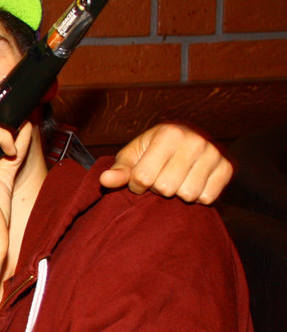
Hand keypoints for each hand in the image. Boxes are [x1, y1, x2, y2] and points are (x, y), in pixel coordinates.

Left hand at [100, 123, 232, 203]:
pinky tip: (191, 183)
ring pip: (187, 194)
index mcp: (168, 133)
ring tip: (175, 179)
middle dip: (157, 188)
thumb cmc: (150, 153)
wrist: (180, 145)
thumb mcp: (131, 158)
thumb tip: (105, 180)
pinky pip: (207, 198)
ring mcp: (213, 154)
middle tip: (159, 178)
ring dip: (177, 193)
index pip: (144, 178)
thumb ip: (119, 171)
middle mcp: (194, 141)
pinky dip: (196, 197)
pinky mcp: (226, 168)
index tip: (140, 178)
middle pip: (166, 187)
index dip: (137, 184)